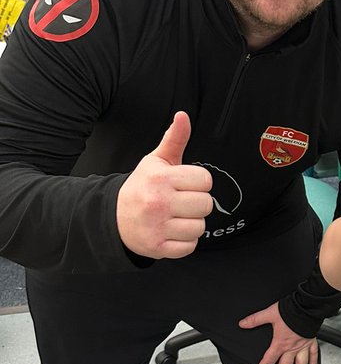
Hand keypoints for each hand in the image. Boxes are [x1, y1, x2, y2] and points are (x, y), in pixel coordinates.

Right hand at [116, 111, 212, 258]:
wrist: (112, 218)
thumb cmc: (141, 187)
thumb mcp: (155, 161)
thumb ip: (174, 139)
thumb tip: (183, 116)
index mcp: (160, 178)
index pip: (205, 180)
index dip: (198, 182)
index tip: (184, 184)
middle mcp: (158, 202)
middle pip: (206, 204)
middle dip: (196, 203)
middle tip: (180, 202)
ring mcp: (157, 226)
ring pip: (200, 227)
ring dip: (191, 224)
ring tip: (175, 217)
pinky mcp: (158, 247)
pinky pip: (190, 246)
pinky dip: (184, 242)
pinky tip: (171, 231)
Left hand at [239, 302, 318, 363]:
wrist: (306, 307)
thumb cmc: (290, 311)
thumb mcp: (269, 314)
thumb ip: (255, 320)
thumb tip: (242, 323)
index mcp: (280, 343)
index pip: (268, 360)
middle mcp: (292, 348)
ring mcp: (303, 346)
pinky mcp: (312, 341)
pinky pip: (313, 354)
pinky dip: (313, 362)